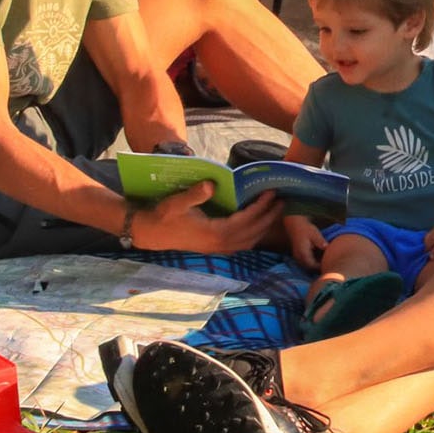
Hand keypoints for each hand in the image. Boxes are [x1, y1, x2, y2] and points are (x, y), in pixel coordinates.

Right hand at [127, 186, 283, 256]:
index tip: (272, 193)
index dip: (260, 208)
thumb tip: (212, 184)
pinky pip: (241, 244)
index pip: (244, 220)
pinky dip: (254, 234)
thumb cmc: (163, 216)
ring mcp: (217, 248)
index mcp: (213, 233)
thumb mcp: (176, 202)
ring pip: (249, 241)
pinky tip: (258, 224)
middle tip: (283, 200)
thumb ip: (194, 194)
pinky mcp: (214, 248)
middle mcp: (219, 244)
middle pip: (252, 233)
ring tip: (275, 210)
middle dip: (269, 217)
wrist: (150, 233)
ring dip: (264, 226)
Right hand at [284, 213, 328, 269]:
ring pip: (307, 266)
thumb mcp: (315, 234)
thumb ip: (320, 241)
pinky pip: (305, 263)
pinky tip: (319, 256)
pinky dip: (312, 262)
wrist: (296, 225)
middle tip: (328, 263)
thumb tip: (326, 247)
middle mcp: (299, 258)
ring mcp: (297, 257)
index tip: (329, 264)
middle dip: (318, 267)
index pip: (312, 266)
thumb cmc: (306, 229)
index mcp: (303, 253)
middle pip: (310, 268)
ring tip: (324, 260)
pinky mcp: (298, 256)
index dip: (321, 267)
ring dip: (315, 265)